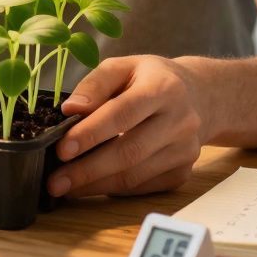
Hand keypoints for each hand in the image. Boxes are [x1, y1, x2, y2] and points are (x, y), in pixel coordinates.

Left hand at [48, 56, 209, 197]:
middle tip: (55, 181)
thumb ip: (95, 84)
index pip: (123, 114)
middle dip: (88, 170)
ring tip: (65, 187)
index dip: (91, 133)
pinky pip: (143, 186)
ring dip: (96, 185)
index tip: (62, 150)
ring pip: (136, 175)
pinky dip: (113, 189)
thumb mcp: (123, 67)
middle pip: (130, 151)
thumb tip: (70, 109)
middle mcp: (180, 121)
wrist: (201, 97)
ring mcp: (185, 151)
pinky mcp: (183, 172)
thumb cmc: (152, 79)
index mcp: (163, 88)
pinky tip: (90, 187)